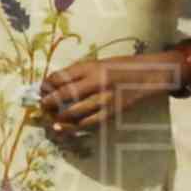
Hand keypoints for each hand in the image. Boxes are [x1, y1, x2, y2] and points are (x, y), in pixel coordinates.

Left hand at [37, 55, 176, 135]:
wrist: (149, 75)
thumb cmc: (121, 67)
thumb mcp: (98, 63)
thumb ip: (78, 73)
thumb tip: (54, 85)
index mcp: (91, 67)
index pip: (61, 76)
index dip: (47, 85)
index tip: (42, 89)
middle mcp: (97, 82)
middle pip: (64, 95)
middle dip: (48, 102)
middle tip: (42, 106)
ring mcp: (105, 99)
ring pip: (74, 112)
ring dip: (57, 116)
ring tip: (50, 117)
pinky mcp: (112, 113)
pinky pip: (88, 123)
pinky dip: (72, 127)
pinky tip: (62, 127)